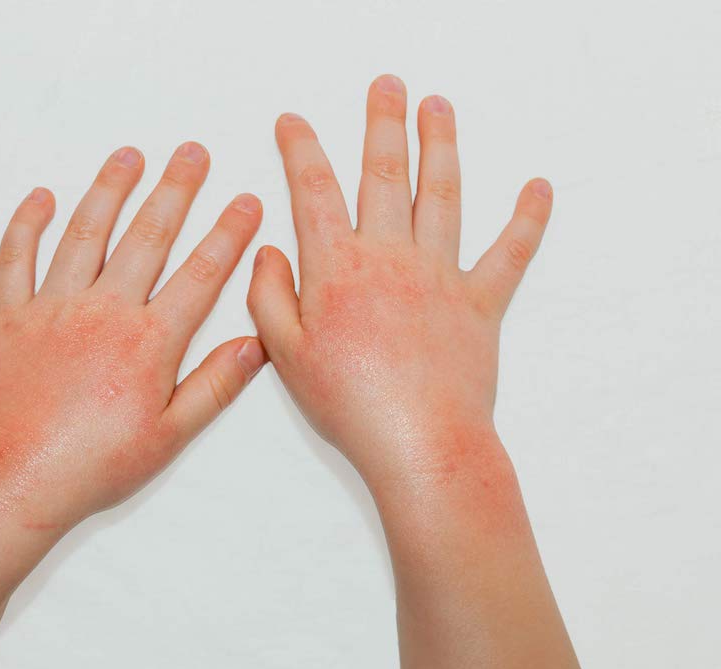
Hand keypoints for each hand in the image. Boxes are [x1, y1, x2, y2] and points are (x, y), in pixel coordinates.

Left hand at [0, 143, 264, 534]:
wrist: (14, 479)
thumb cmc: (93, 464)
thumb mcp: (169, 436)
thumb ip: (215, 385)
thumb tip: (255, 344)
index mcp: (148, 341)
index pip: (199, 275)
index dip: (227, 235)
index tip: (245, 201)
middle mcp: (103, 311)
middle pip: (147, 237)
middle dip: (174, 190)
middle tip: (191, 152)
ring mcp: (51, 308)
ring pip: (85, 234)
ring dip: (109, 191)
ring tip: (128, 156)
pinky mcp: (6, 316)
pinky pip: (16, 258)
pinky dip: (28, 224)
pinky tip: (42, 197)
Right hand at [247, 75, 551, 489]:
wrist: (420, 441)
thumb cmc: (352, 404)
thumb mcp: (287, 354)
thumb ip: (270, 297)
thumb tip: (269, 254)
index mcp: (339, 270)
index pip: (314, 193)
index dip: (301, 151)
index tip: (293, 122)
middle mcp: (392, 259)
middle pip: (385, 176)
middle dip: (383, 124)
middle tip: (386, 86)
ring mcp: (441, 276)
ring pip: (442, 196)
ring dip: (440, 147)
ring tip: (438, 108)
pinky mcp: (480, 303)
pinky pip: (509, 253)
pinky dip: (527, 220)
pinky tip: (538, 190)